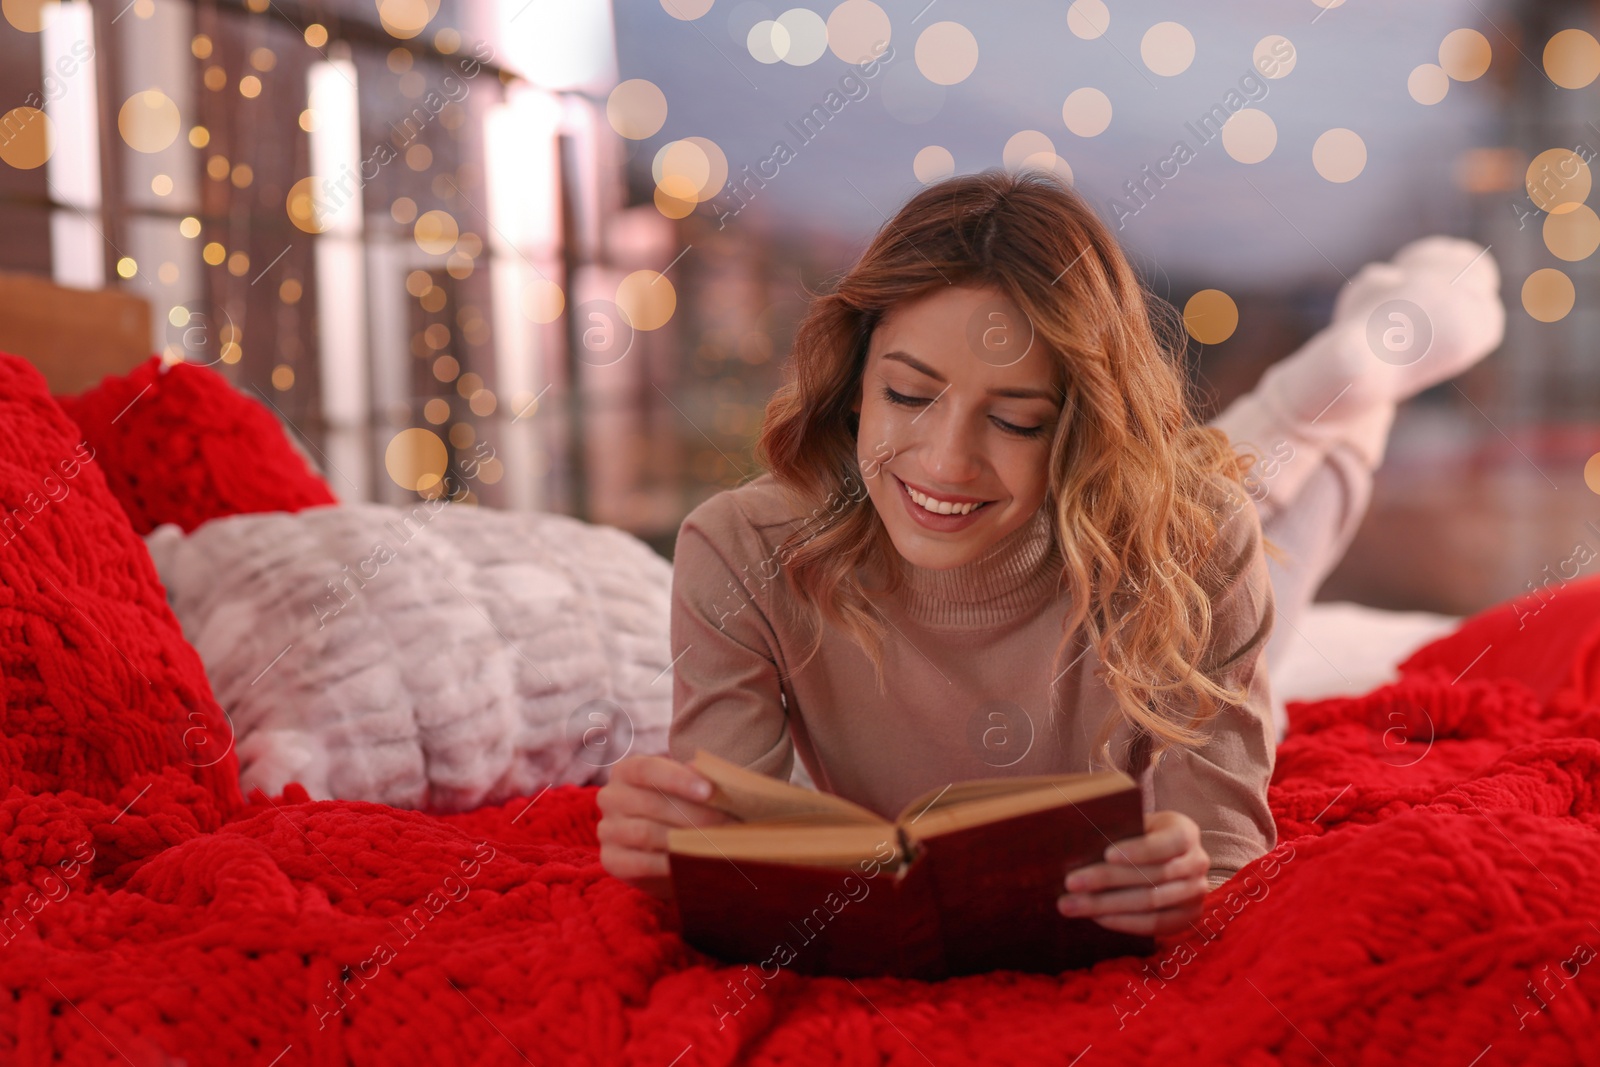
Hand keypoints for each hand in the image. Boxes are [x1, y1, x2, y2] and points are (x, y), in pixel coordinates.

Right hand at [596, 754, 737, 900]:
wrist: (664, 850)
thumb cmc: (680, 809)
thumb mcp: (688, 789)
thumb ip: (698, 779)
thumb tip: (713, 777)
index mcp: (627, 771)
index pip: (648, 769)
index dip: (679, 779)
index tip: (710, 791)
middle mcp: (610, 797)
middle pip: (652, 804)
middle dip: (694, 815)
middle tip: (727, 824)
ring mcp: (607, 829)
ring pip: (646, 833)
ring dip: (684, 840)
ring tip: (715, 844)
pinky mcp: (610, 860)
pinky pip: (639, 863)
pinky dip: (668, 865)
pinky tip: (691, 864)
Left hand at [1058, 810, 1209, 936]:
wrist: (1160, 858)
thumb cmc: (1137, 836)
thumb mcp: (1131, 824)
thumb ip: (1115, 830)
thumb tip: (1077, 841)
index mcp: (1185, 832)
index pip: (1169, 842)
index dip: (1140, 850)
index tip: (1106, 854)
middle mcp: (1197, 862)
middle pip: (1152, 876)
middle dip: (1107, 880)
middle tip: (1071, 883)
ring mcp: (1196, 892)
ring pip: (1150, 903)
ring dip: (1106, 905)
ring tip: (1071, 905)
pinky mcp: (1188, 917)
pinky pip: (1155, 925)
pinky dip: (1123, 922)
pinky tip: (1096, 918)